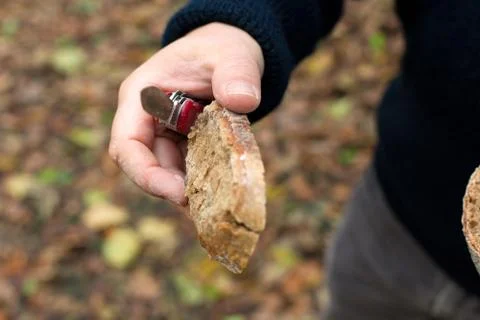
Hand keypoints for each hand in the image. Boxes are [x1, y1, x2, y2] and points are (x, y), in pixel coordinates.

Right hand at [109, 23, 264, 204]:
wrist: (230, 53)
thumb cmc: (221, 49)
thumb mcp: (231, 55)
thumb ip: (237, 75)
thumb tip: (243, 101)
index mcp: (141, 97)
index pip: (126, 144)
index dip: (145, 174)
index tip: (177, 193)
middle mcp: (147, 120)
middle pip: (147, 166)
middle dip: (173, 188)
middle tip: (206, 206)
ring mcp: (166, 133)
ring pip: (169, 172)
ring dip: (191, 188)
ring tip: (218, 203)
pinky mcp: (185, 143)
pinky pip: (189, 168)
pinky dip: (204, 180)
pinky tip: (223, 191)